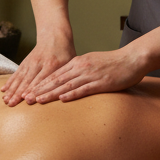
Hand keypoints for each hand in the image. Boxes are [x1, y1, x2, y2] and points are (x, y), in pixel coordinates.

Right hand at [1, 35, 75, 104]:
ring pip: (20, 77)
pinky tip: (4, 89)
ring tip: (6, 100)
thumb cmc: (65, 53)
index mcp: (53, 64)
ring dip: (12, 89)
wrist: (54, 36)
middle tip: (12, 104)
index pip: (42, 79)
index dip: (34, 89)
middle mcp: (39, 63)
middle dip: (19, 93)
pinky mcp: (25, 62)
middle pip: (28, 80)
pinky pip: (16, 73)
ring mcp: (30, 62)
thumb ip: (67, 77)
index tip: (27, 99)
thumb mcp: (70, 62)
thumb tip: (68, 94)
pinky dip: (10, 82)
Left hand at [27, 49, 145, 103]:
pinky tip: (62, 99)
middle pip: (56, 79)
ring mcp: (90, 74)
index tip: (28, 91)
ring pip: (66, 84)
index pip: (55, 75)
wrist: (132, 59)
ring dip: (51, 93)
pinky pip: (84, 89)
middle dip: (40, 89)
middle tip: (26, 98)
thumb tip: (67, 81)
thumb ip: (79, 71)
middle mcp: (81, 67)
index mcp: (77, 63)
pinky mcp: (101, 82)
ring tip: (38, 100)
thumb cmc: (114, 63)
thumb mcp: (92, 63)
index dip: (40, 84)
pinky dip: (72, 94)